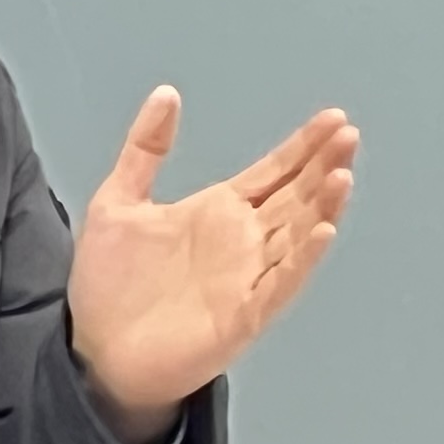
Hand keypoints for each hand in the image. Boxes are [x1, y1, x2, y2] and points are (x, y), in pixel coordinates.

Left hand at [66, 94, 358, 443]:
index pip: (273, 173)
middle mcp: (242, 242)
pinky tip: (321, 231)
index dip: (302, 146)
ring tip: (342, 173)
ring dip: (321, 206)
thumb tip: (167, 93)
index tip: (333, 118)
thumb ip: (145, 149)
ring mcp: (246, 278)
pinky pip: (280, 284)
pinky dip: (302, 259)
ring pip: (296, 236)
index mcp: (218, 212)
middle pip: (295, 197)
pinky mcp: (242, 315)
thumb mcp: (118, 202)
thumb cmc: (110, 284)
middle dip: (322, 165)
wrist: (95, 351)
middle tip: (348, 133)